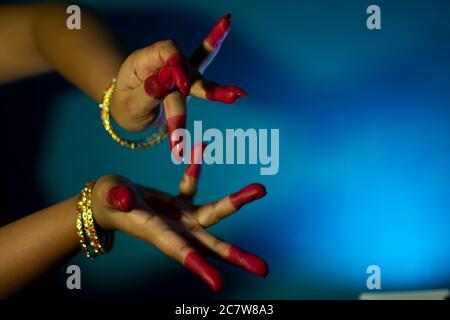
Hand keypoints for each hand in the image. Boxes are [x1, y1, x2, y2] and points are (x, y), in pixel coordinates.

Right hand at [91, 144, 267, 291]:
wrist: (108, 200)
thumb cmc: (105, 200)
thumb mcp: (107, 196)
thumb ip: (115, 197)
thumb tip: (123, 197)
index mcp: (157, 233)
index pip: (179, 251)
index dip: (198, 265)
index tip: (218, 282)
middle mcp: (176, 229)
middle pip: (210, 245)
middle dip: (235, 256)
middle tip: (263, 269)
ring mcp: (181, 217)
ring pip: (214, 214)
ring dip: (236, 201)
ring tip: (260, 189)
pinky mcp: (181, 203)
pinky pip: (192, 185)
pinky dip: (196, 169)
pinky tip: (201, 148)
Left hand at [110, 14, 246, 153]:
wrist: (129, 108)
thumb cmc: (127, 106)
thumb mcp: (130, 104)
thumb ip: (148, 93)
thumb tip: (166, 83)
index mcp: (144, 62)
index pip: (165, 53)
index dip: (177, 66)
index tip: (183, 86)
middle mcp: (165, 62)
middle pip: (183, 64)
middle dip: (193, 77)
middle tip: (197, 89)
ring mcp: (180, 71)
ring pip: (199, 77)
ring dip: (216, 88)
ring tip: (237, 94)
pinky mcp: (190, 79)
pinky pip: (203, 61)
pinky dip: (215, 45)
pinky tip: (227, 22)